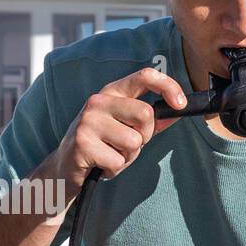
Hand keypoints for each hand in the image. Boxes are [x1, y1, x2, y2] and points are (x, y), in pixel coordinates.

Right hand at [48, 68, 186, 197]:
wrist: (64, 168)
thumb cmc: (100, 146)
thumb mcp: (124, 128)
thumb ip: (150, 120)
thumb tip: (177, 111)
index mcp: (111, 92)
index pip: (144, 76)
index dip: (168, 86)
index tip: (181, 104)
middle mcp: (98, 101)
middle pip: (145, 114)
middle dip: (145, 136)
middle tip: (128, 145)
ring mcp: (88, 121)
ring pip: (134, 142)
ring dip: (128, 157)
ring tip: (111, 156)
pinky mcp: (82, 144)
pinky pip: (118, 161)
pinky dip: (114, 170)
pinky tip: (101, 165)